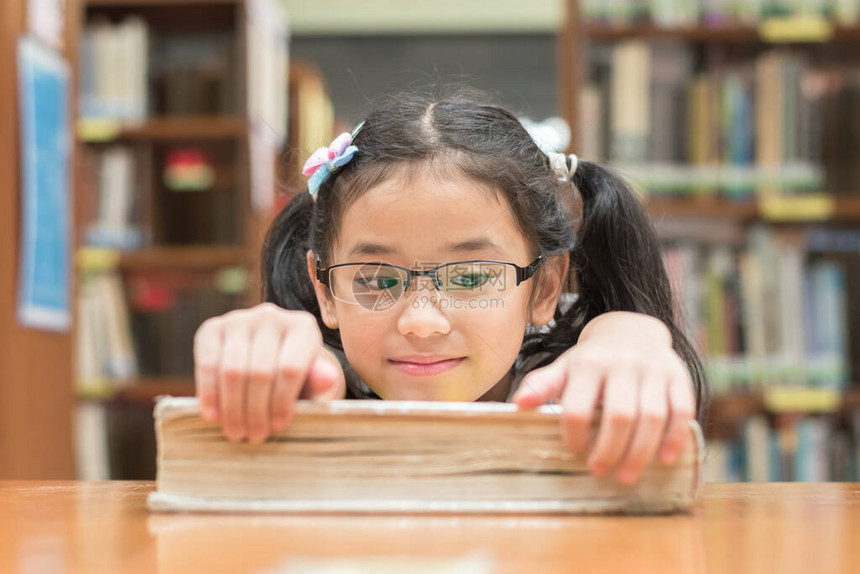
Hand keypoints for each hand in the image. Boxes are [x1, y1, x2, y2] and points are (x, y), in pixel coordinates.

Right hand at [193, 302, 344, 443]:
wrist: (268, 357)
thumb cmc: (294, 377)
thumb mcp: (312, 383)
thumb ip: (319, 383)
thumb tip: (328, 377)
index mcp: (303, 327)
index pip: (290, 368)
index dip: (282, 402)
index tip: (278, 427)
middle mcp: (271, 316)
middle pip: (260, 371)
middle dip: (255, 410)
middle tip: (255, 436)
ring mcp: (239, 319)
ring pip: (232, 369)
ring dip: (232, 407)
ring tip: (236, 432)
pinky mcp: (212, 328)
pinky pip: (208, 363)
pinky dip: (209, 392)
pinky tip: (213, 415)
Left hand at [512, 311, 695, 483]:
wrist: (631, 329)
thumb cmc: (592, 360)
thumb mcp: (565, 367)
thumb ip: (543, 384)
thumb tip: (519, 403)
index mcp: (589, 363)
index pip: (578, 406)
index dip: (574, 434)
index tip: (574, 451)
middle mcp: (623, 364)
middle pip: (619, 415)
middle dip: (609, 450)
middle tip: (600, 471)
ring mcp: (654, 370)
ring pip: (652, 415)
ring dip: (640, 451)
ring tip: (626, 476)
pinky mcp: (678, 377)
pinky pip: (682, 410)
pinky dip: (674, 437)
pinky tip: (664, 459)